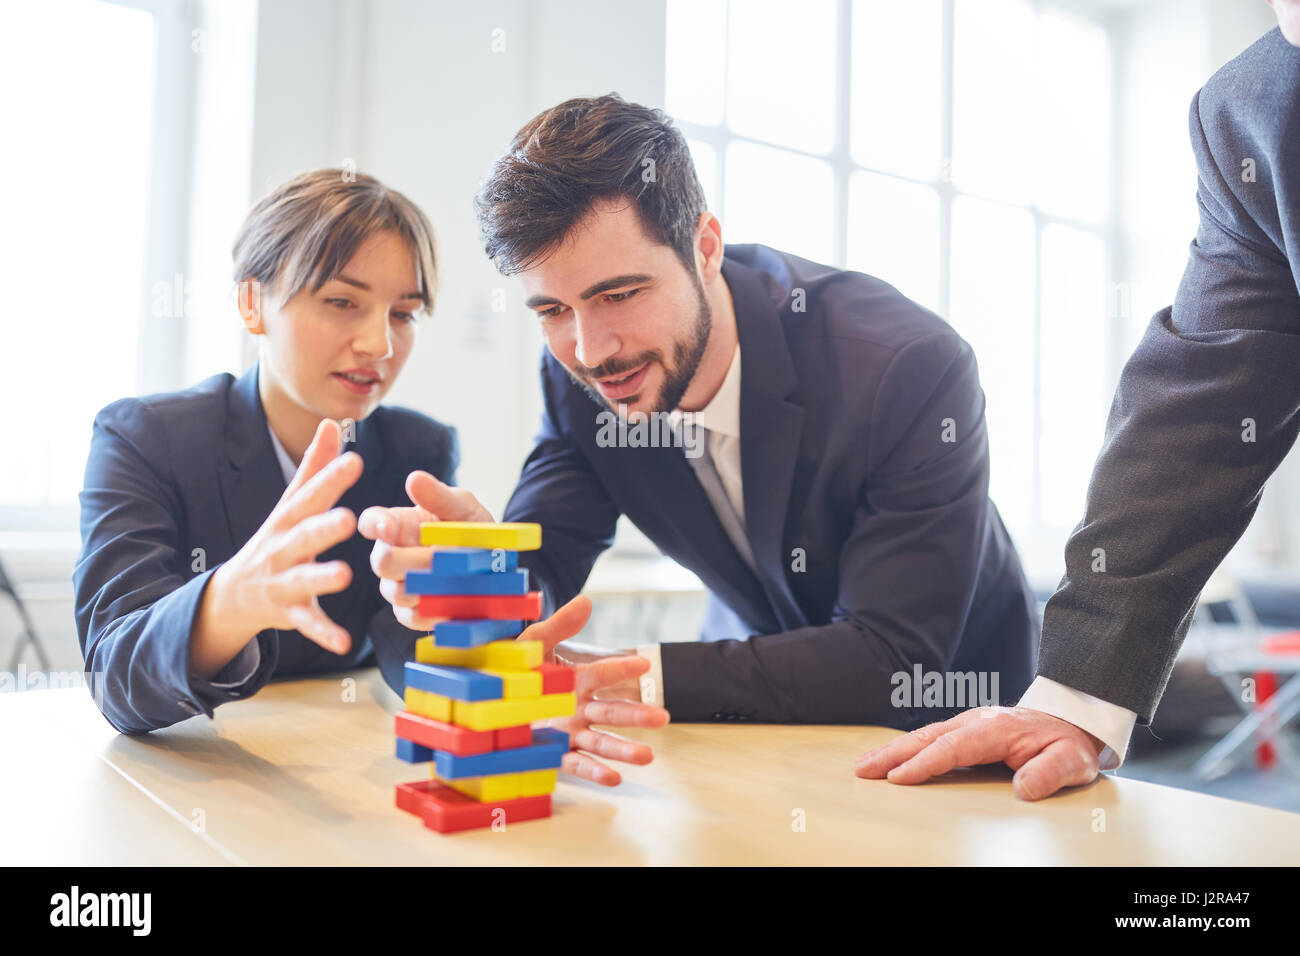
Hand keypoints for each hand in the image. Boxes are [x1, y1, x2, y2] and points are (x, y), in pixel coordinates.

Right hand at [192, 419, 361, 677]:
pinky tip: (345, 643)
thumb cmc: (276, 540)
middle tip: (350, 518)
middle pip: (303, 536)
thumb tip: (333, 423)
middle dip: (323, 527)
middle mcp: (282, 548)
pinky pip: (308, 624)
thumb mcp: (291, 504)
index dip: (330, 478)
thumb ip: (315, 466)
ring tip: (345, 575)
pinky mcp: (288, 612)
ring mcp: (282, 581)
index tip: (356, 460)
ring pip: (302, 579)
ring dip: (321, 577)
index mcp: (288, 519)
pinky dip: (324, 633)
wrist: (232, 594)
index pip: (310, 495)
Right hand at [357, 470, 492, 630]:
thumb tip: (414, 478)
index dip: (374, 525)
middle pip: (381, 562)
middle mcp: (391, 555)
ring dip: (428, 585)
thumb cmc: (473, 531)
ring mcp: (397, 586)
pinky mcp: (410, 613)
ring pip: (395, 591)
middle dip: (414, 560)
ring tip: (455, 578)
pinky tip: (451, 603)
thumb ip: (439, 496)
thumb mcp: (464, 508)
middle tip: (443, 557)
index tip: (389, 527)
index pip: (371, 522)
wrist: (498, 569)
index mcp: (398, 525)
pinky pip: (410, 617)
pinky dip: (432, 611)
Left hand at [520, 596, 670, 785]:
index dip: (622, 668)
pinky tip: (615, 778)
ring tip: (648, 756)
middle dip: (637, 716)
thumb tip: (586, 600)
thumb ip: (559, 626)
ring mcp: (569, 732)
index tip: (645, 663)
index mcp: (576, 680)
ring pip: (601, 741)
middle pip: (612, 712)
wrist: (485, 702)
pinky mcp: (555, 754)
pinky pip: (577, 764)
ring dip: (624, 750)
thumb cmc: (511, 670)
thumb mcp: (532, 645)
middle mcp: (578, 708)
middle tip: (662, 717)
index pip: (603, 673)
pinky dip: (595, 772)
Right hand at [853, 707, 1105, 800]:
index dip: (924, 764)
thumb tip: (1023, 789)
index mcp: (995, 729)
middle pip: (926, 738)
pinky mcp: (965, 729)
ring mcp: (968, 723)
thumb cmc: (1067, 743)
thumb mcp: (1070, 761)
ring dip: (892, 750)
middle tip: (863, 769)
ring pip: (923, 736)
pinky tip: (891, 758)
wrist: (1070, 719)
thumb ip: (1048, 774)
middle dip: (892, 754)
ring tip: (865, 765)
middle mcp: (975, 721)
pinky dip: (906, 748)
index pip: (952, 748)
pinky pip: (930, 738)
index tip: (899, 778)